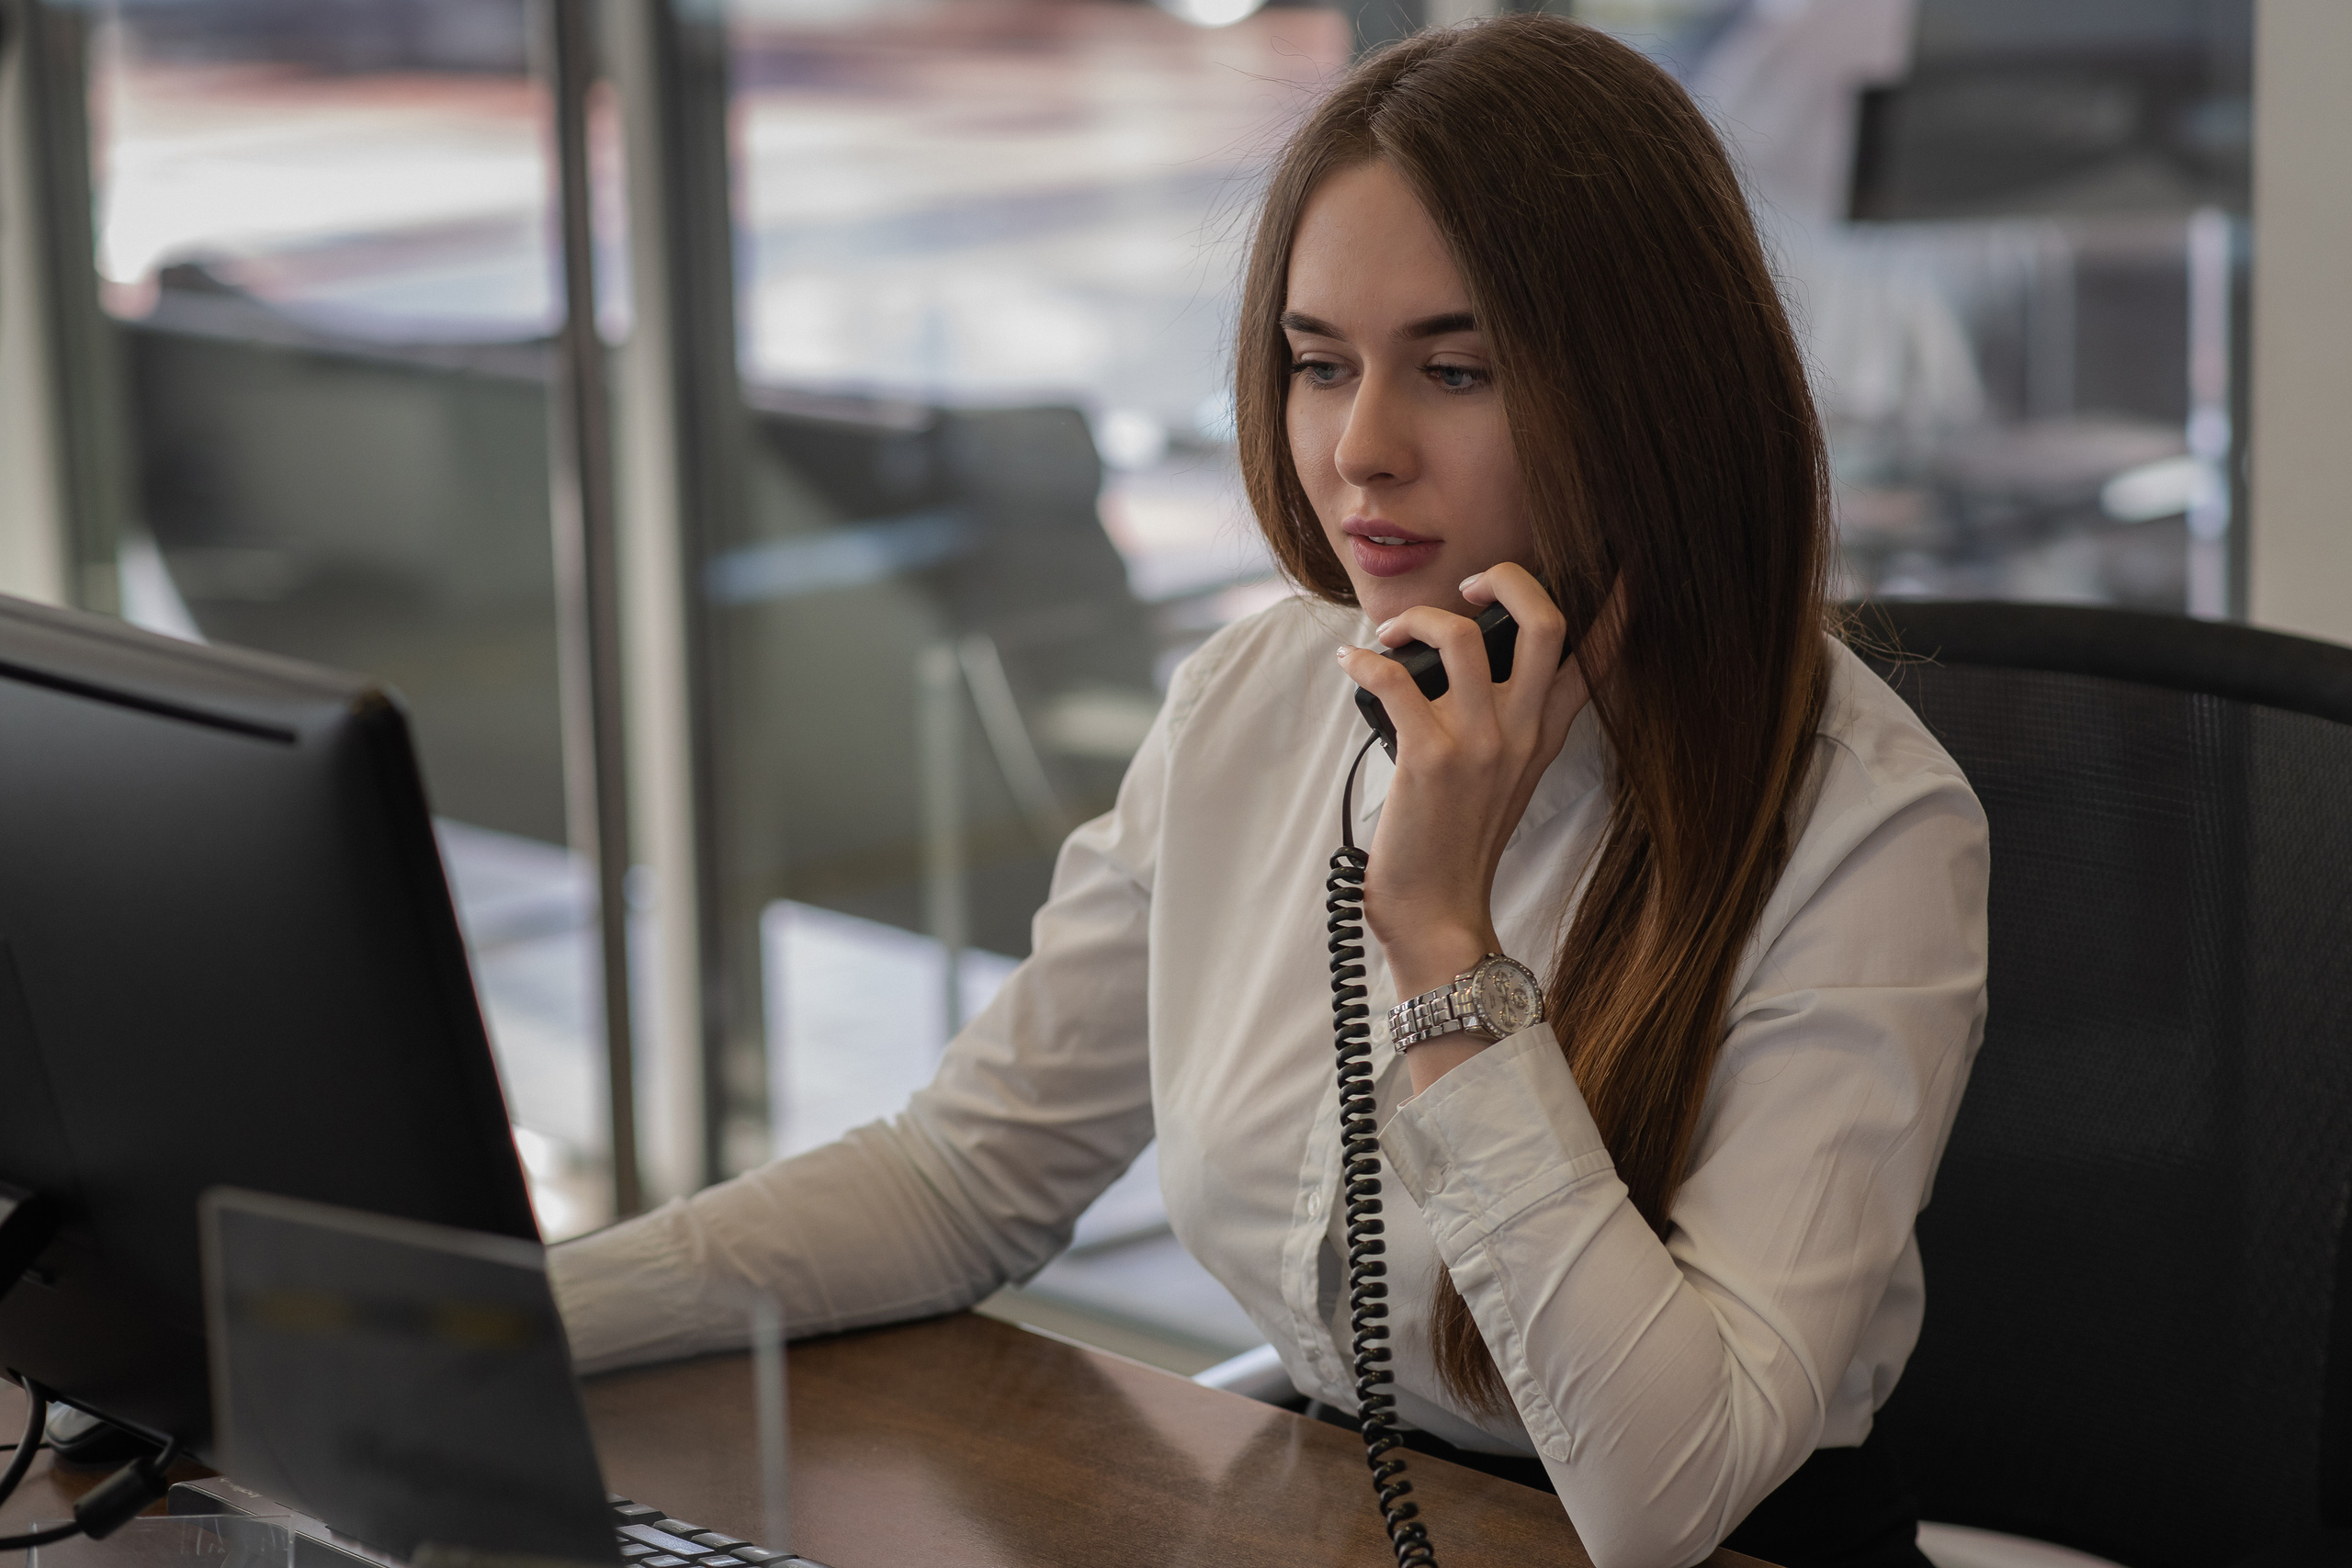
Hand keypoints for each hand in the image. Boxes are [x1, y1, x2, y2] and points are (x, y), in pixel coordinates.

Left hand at [1335, 566, 1614, 1089]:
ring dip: (1419, 620)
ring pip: (1465, 637)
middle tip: (1472, 587)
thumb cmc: (1455, 842)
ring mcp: (1480, 745)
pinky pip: (1395, 680)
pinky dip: (1365, 661)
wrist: (1435, 912)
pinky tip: (1352, 664)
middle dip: (1510, 579)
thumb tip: (1470, 663)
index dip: (1615, 605)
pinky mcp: (1429, 760)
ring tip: (1392, 634)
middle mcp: (1523, 732)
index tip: (1622, 563)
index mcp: (1544, 734)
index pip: (1598, 659)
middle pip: (1545, 622)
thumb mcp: (1504, 779)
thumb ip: (1506, 723)